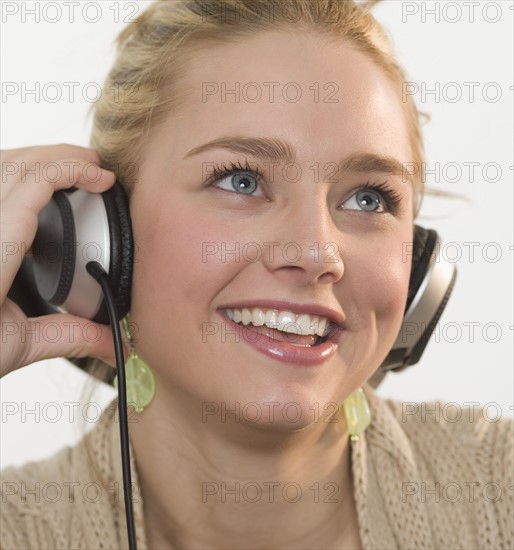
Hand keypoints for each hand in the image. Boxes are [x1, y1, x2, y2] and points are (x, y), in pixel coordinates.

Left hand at [1, 144, 118, 376]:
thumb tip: (113, 342)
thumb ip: (69, 337)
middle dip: (60, 154)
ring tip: (67, 167)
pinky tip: (29, 191)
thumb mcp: (12, 347)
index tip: (104, 178)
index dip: (73, 170)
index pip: (32, 184)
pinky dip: (13, 175)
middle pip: (14, 163)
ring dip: (35, 158)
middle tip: (94, 164)